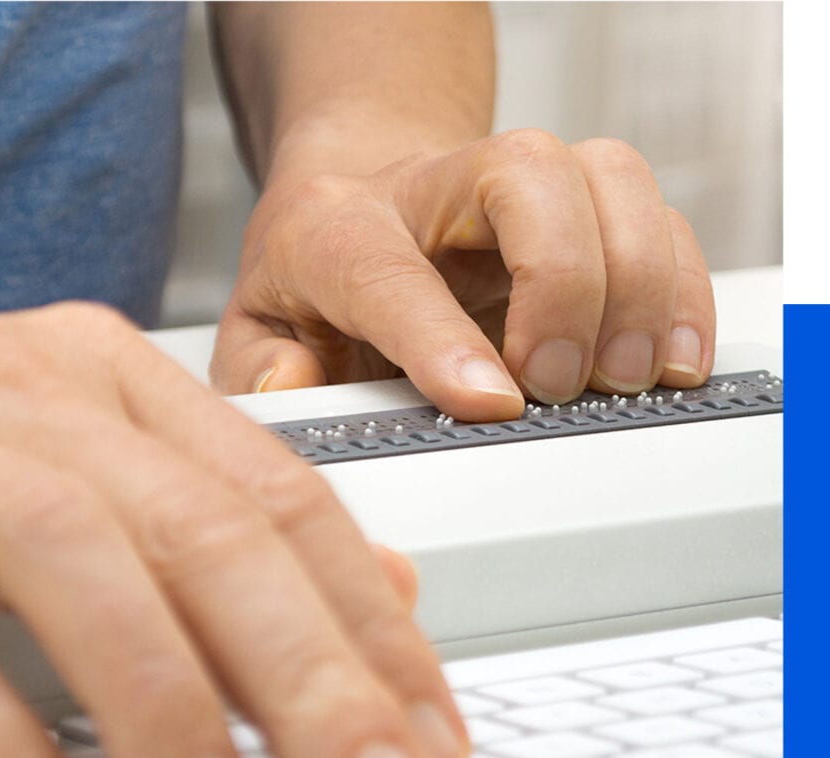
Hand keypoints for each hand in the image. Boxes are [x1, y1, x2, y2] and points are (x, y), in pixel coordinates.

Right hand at [0, 303, 465, 757]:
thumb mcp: (88, 459)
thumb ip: (226, 520)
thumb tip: (379, 588)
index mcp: (111, 383)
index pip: (283, 499)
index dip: (371, 626)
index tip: (428, 736)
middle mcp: (27, 397)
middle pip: (204, 530)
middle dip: (307, 678)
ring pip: (71, 557)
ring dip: (162, 704)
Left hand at [211, 131, 715, 421]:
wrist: (358, 204)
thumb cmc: (313, 281)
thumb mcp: (257, 334)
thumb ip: (261, 370)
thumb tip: (295, 386)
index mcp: (336, 228)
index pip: (386, 270)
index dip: (439, 337)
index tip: (491, 402)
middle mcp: (433, 188)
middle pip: (524, 175)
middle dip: (561, 285)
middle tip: (556, 383)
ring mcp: (514, 187)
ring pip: (605, 178)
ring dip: (638, 282)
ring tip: (626, 376)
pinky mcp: (578, 206)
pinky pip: (656, 215)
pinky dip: (680, 286)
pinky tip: (668, 356)